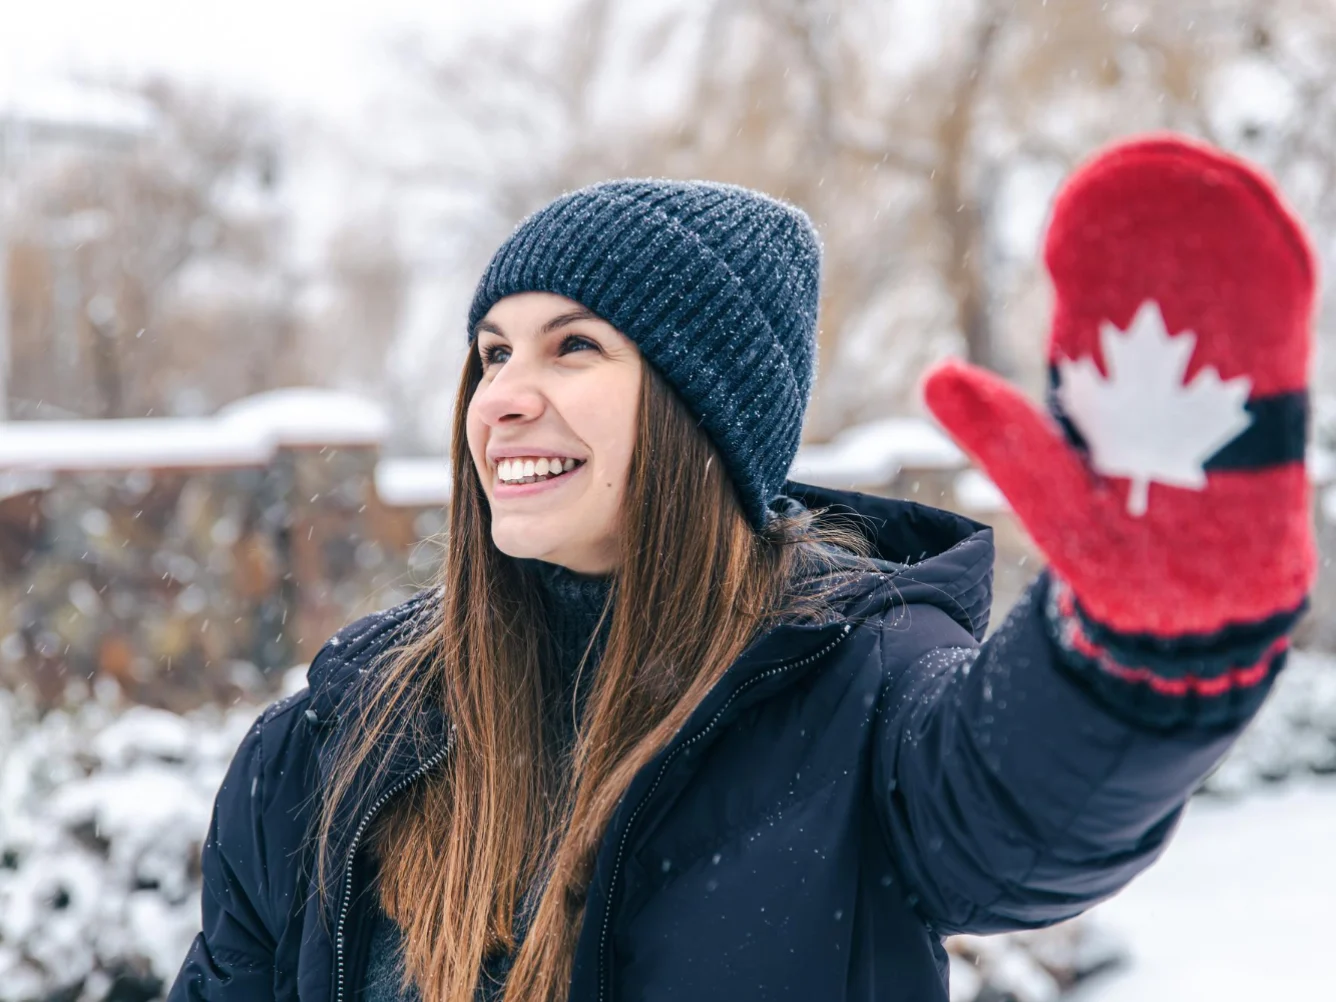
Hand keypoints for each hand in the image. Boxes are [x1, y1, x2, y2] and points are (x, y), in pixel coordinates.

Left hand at [924, 135, 1314, 639]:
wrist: (1187, 611)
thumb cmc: (1111, 555)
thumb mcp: (1046, 492)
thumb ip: (1002, 434)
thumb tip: (934, 374)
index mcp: (1103, 388)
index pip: (1097, 300)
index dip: (1092, 245)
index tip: (1081, 198)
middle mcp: (1160, 377)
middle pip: (1163, 282)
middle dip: (1159, 221)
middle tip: (1145, 166)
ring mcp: (1218, 388)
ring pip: (1221, 297)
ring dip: (1219, 236)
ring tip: (1206, 180)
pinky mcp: (1270, 408)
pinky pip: (1274, 337)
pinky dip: (1270, 283)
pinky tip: (1265, 234)